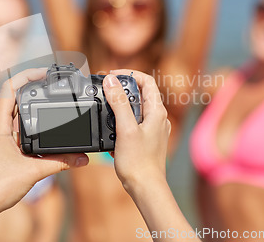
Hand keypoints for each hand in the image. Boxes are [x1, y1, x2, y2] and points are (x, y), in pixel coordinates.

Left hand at [0, 68, 87, 233]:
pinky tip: (42, 127)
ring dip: (31, 105)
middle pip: (14, 96)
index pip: (9, 88)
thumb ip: (60, 162)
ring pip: (14, 112)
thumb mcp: (33, 172)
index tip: (45, 74)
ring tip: (50, 99)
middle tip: (52, 82)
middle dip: (34, 88)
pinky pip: (14, 125)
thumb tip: (82, 159)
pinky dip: (28, 122)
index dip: (27, 76)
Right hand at [103, 70, 170, 191]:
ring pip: (137, 108)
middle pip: (141, 92)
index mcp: (157, 111)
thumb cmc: (139, 162)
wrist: (145, 188)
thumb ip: (118, 102)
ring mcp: (154, 129)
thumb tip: (111, 80)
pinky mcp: (147, 139)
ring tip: (107, 110)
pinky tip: (112, 130)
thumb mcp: (125, 128)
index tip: (111, 75)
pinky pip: (134, 122)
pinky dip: (122, 120)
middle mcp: (158, 118)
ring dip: (121, 105)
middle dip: (122, 88)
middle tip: (105, 90)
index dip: (128, 74)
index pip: (146, 80)